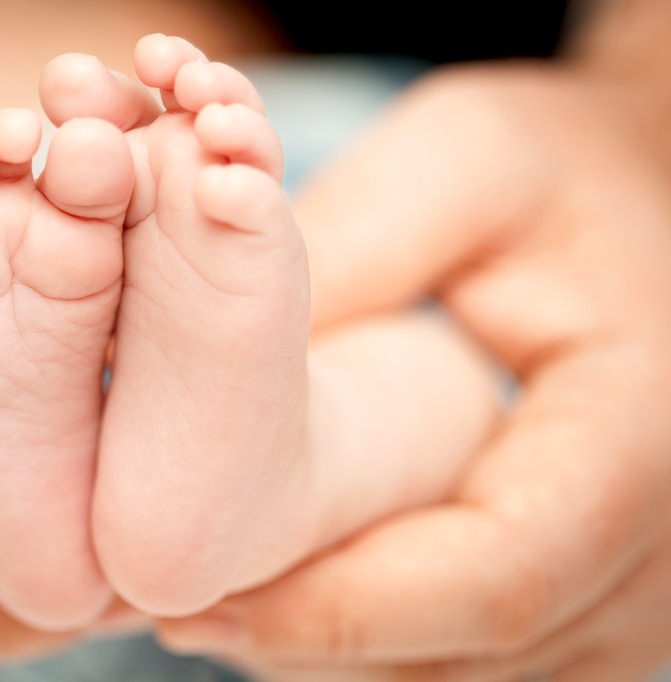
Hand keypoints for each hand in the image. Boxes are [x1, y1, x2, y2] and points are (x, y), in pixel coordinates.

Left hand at [158, 65, 670, 679]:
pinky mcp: (601, 587)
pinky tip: (296, 591)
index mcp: (639, 429)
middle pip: (473, 652)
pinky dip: (381, 637)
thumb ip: (347, 252)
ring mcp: (639, 581)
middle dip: (311, 640)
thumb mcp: (457, 166)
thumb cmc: (560, 165)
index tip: (195, 604)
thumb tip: (208, 363)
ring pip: (470, 672)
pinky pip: (482, 654)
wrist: (646, 190)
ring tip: (217, 601)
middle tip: (175, 607)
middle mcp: (663, 539)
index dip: (334, 613)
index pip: (493, 578)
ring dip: (336, 650)